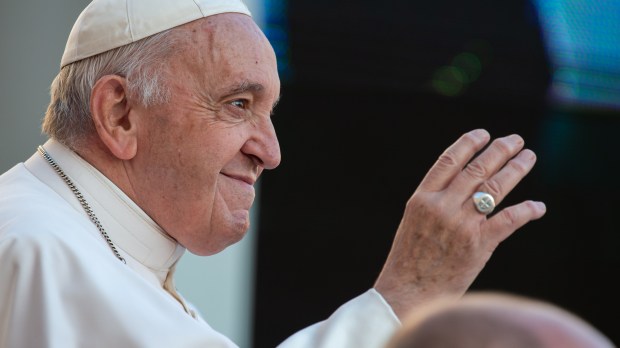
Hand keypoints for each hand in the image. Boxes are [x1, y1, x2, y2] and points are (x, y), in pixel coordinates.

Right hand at [374, 129, 545, 318]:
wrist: (408, 290)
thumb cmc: (410, 257)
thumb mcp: (414, 220)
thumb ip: (436, 199)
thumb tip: (463, 181)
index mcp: (422, 198)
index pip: (449, 161)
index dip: (469, 144)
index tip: (484, 134)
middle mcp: (442, 206)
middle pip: (477, 169)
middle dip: (499, 150)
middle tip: (515, 140)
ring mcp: (461, 224)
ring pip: (495, 188)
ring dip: (515, 170)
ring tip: (528, 157)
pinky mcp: (478, 245)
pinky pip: (508, 221)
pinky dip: (526, 211)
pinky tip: (538, 206)